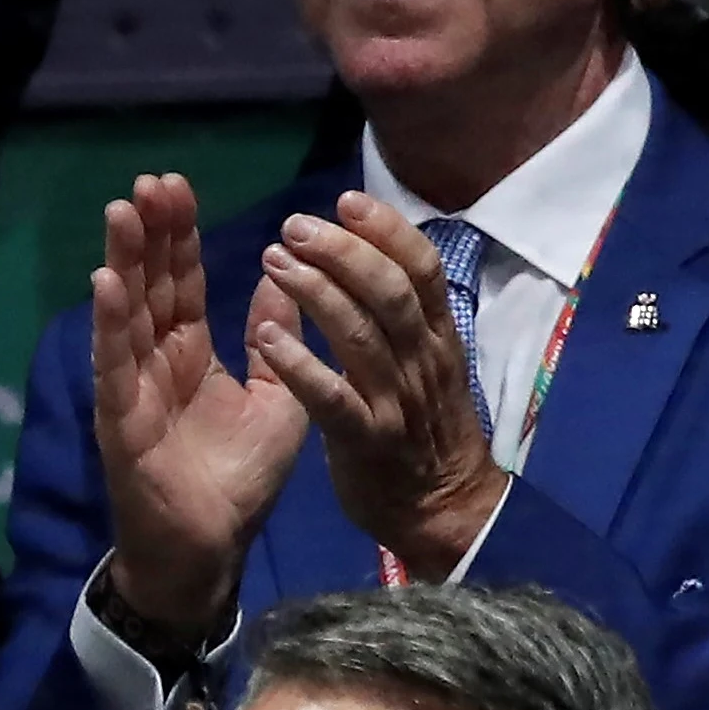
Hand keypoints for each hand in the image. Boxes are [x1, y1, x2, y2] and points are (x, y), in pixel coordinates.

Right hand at [91, 176, 307, 635]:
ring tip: (122, 211)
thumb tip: (285, 279)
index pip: (182, 284)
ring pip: (127, 314)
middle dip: (150, 233)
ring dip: (124, 261)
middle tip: (151, 181)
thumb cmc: (240, 478)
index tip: (179, 186)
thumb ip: (279, 339)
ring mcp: (133, 389)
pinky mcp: (123, 421)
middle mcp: (155, 364)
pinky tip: (106, 283)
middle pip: (150, 286)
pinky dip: (111, 324)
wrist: (212, 549)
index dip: (179, 237)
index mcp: (190, 356)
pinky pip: (116, 365)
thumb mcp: (277, 397)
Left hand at [248, 193, 507, 581]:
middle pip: (392, 292)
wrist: (441, 509)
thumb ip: (401, 315)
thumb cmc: (423, 430)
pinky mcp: (367, 441)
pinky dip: (301, 365)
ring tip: (275, 261)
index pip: (423, 270)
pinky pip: (334, 398)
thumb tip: (368, 255)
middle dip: (345, 252)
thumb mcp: (426, 364)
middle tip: (297, 224)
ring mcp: (397, 401)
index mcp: (438, 338)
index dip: (387, 232)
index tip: (347, 200)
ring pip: (363, 335)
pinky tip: (267, 338)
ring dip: (317, 293)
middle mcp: (423, 361)